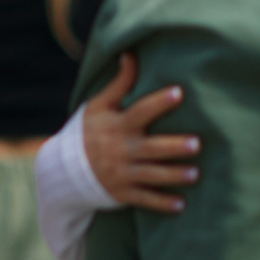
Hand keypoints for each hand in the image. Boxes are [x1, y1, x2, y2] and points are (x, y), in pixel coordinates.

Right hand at [83, 54, 198, 211]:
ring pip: (152, 176)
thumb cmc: (86, 132)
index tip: (178, 93)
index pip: (140, 111)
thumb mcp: (98, 106)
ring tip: (195, 174)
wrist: (63, 170)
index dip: (158, 102)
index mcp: (117, 126)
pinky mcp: (122, 194)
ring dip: (174, 176)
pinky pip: (144, 200)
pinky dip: (162, 204)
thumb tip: (130, 55)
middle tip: (196, 144)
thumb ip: (118, 83)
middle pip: (151, 148)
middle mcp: (120, 150)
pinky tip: (181, 205)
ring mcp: (121, 174)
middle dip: (173, 146)